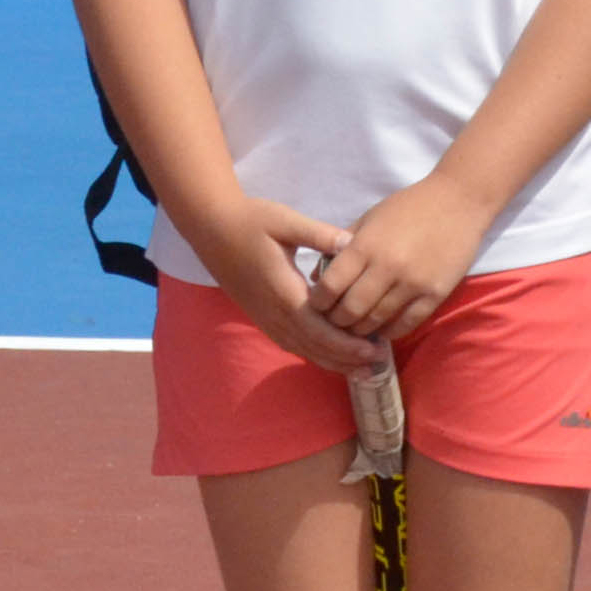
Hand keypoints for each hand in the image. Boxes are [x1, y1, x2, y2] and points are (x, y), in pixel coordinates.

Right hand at [202, 195, 379, 374]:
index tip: (375, 349)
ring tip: (363, 369)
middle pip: (312, 345)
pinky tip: (333, 356)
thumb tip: (352, 244)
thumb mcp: (286, 221)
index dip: (346, 344)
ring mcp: (264, 316)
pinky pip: (289, 342)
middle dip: (346, 358)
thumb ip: (319, 234)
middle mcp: (273, 311)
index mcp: (283, 291)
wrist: (210, 227)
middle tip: (380, 364)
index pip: (318, 328)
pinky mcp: (260, 315)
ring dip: (332, 361)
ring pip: (300, 349)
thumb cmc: (251, 220)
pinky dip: (313, 353)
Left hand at [313, 176, 501, 346]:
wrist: (459, 201)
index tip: (317, 304)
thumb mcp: (368, 219)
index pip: (330, 287)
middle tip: (335, 320)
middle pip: (350, 310)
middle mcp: (387, 267)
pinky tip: (383, 327)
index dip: (318, 301)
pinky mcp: (436, 293)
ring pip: (376, 321)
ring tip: (357, 326)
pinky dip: (390, 331)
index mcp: (365, 246)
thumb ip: (340, 247)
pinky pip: (406, 323)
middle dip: (336, 320)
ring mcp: (414, 282)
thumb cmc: (409, 206)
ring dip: (361, 328)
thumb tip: (317, 278)